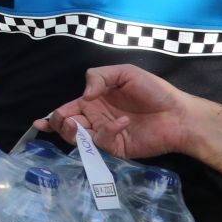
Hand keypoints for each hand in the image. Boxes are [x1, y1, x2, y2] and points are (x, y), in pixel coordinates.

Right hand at [39, 65, 191, 159]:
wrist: (179, 115)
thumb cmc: (155, 91)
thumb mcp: (125, 73)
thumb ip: (99, 77)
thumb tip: (83, 96)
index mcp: (93, 102)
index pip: (66, 110)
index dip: (52, 118)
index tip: (41, 122)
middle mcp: (96, 119)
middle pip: (67, 126)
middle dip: (59, 125)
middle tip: (64, 121)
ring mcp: (105, 135)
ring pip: (78, 138)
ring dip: (74, 132)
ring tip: (80, 125)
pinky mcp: (116, 147)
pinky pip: (101, 142)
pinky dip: (107, 131)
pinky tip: (122, 122)